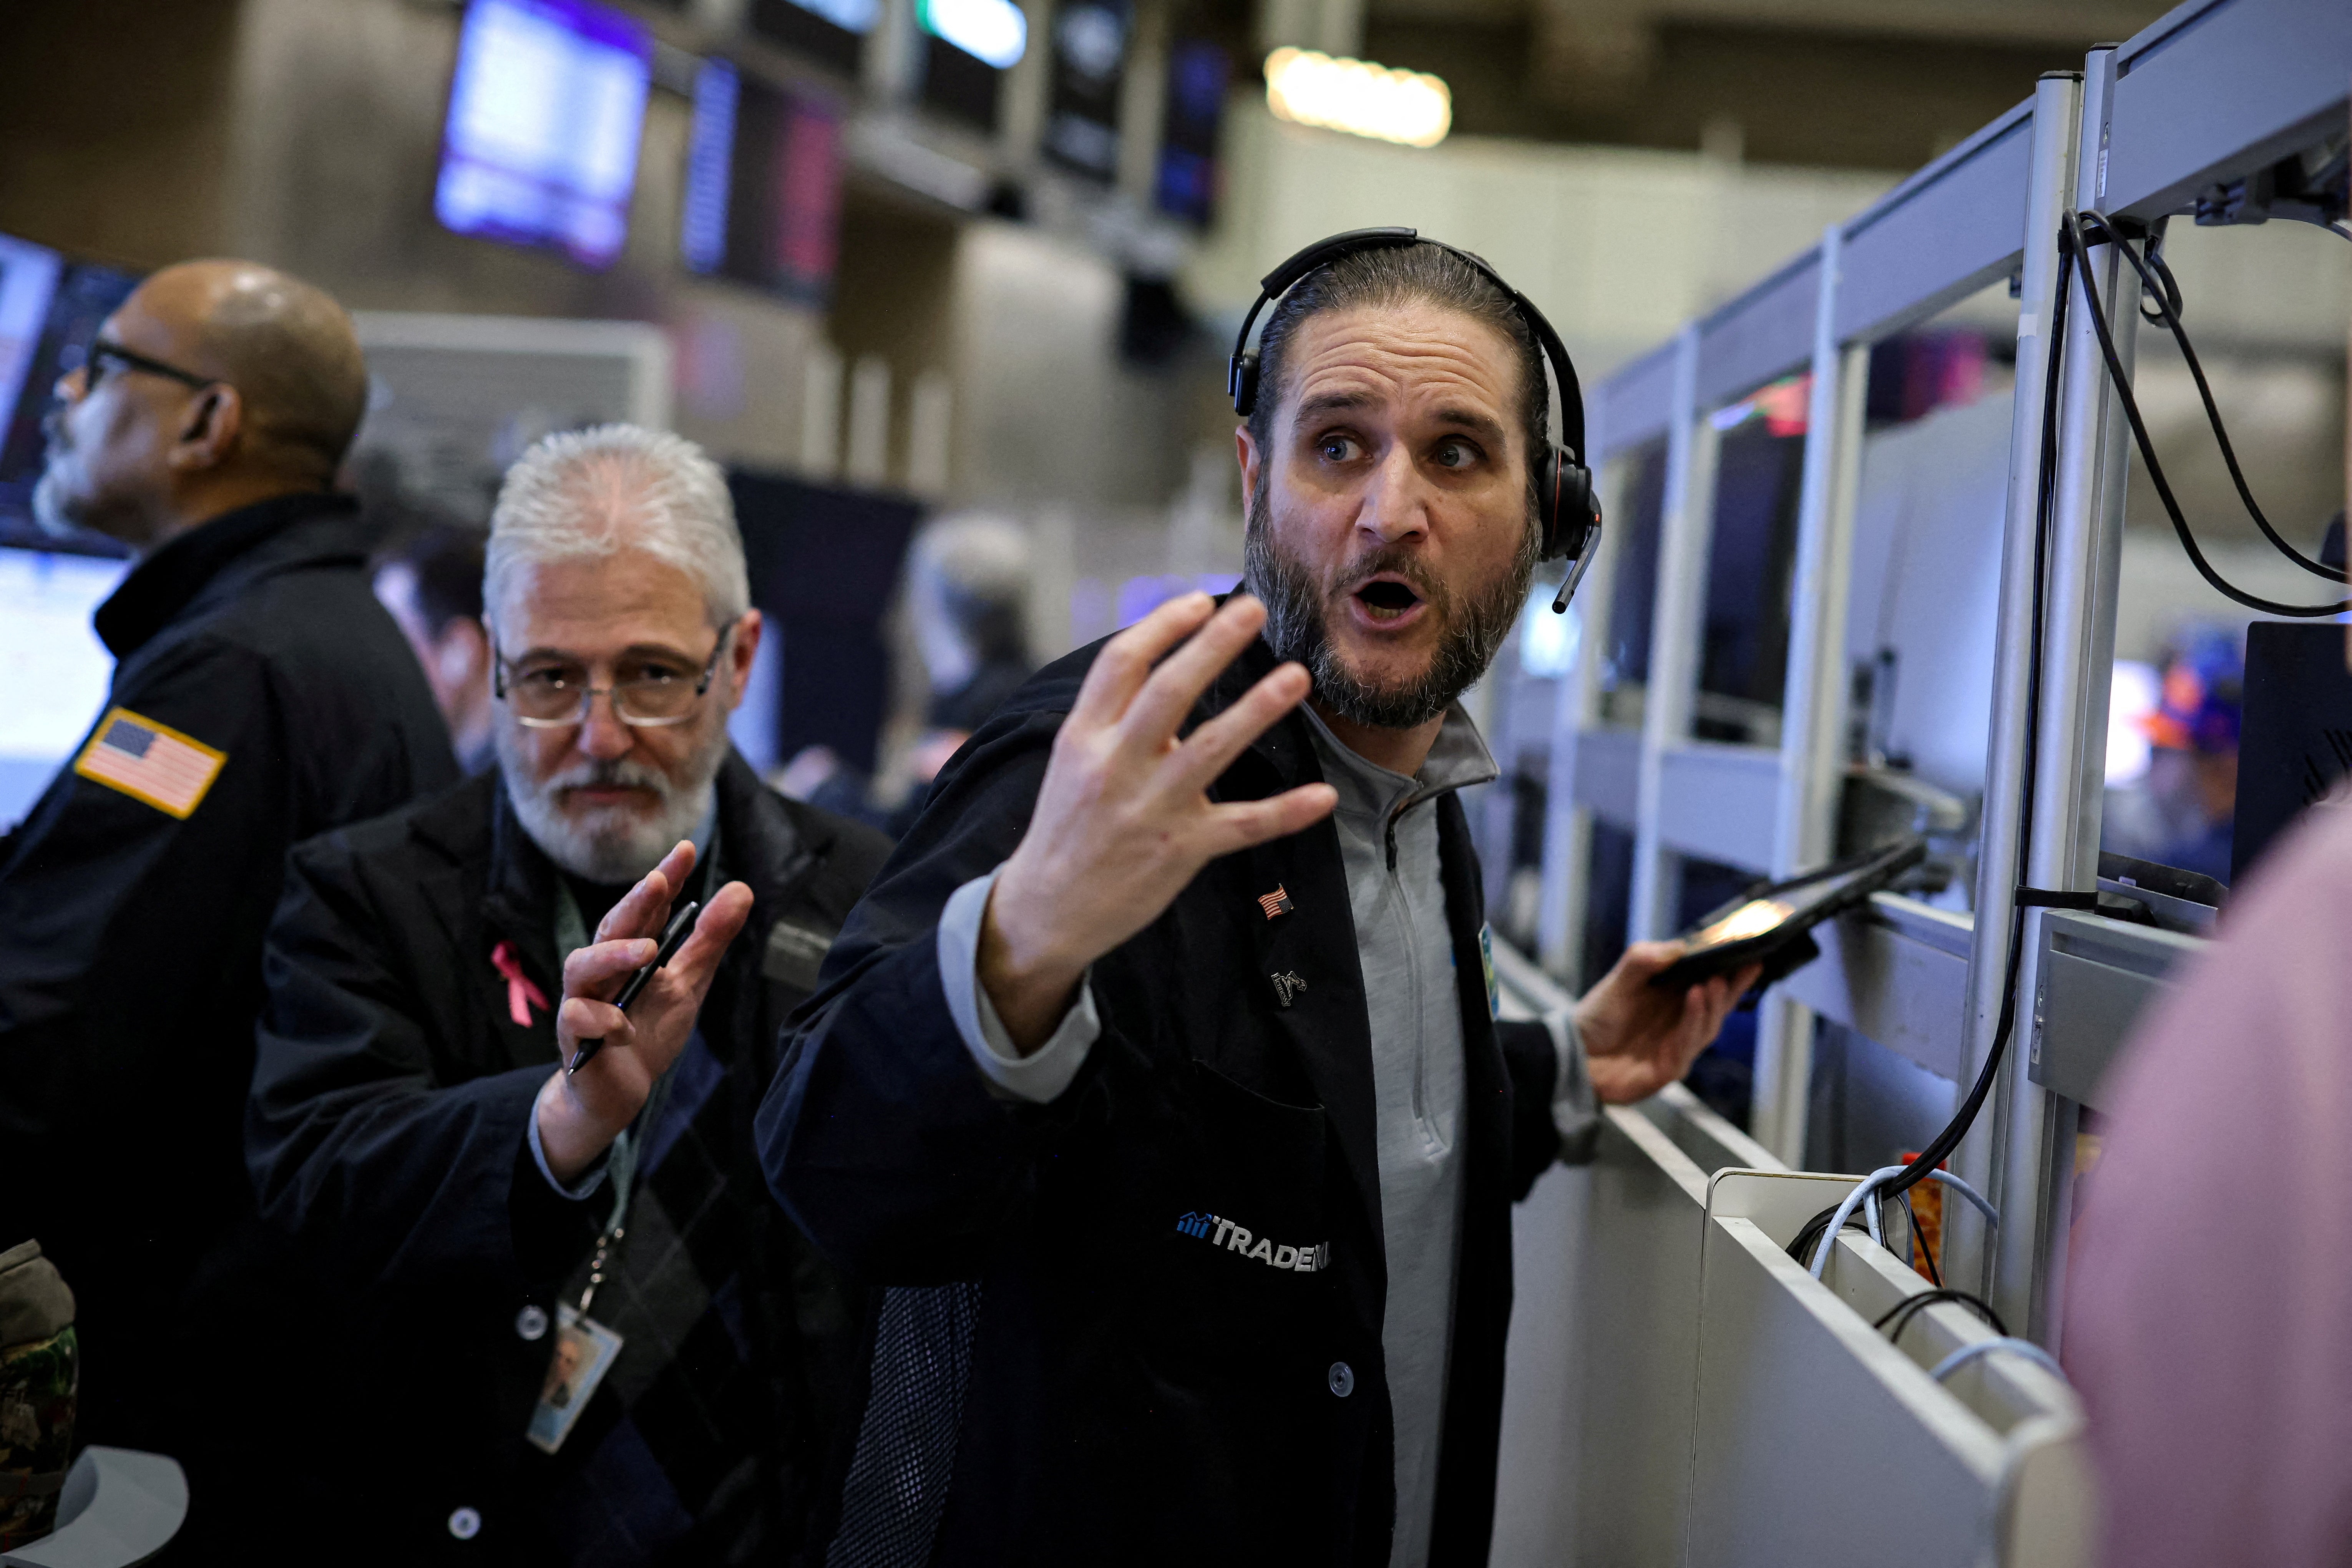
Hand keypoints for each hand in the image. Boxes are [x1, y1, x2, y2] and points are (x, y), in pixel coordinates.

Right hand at [534, 840, 754, 1183]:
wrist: (620, 1091)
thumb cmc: (648, 1029)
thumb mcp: (688, 982)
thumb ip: (710, 939)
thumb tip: (741, 888)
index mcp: (631, 949)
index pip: (647, 907)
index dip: (665, 877)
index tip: (687, 848)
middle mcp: (602, 967)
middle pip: (612, 926)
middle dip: (635, 901)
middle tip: (659, 880)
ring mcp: (583, 999)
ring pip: (582, 965)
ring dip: (614, 954)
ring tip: (648, 951)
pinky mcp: (572, 1035)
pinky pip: (577, 1019)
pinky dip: (603, 1020)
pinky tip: (625, 1027)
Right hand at [980, 593, 1336, 1050]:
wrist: (1047, 907)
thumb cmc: (1068, 823)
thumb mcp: (1072, 758)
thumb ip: (1112, 713)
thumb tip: (1161, 656)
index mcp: (1083, 737)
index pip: (1120, 664)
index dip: (1162, 626)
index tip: (1200, 601)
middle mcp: (1115, 766)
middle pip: (1168, 691)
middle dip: (1214, 645)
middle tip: (1255, 609)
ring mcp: (1151, 809)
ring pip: (1211, 749)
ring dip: (1257, 709)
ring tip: (1296, 676)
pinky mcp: (1182, 850)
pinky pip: (1243, 825)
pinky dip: (1286, 812)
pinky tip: (1323, 796)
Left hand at [1572, 943, 1761, 1105]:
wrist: (1575, 1054)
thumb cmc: (1600, 1018)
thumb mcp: (1620, 981)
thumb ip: (1643, 960)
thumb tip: (1678, 947)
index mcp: (1676, 1000)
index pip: (1713, 985)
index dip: (1734, 973)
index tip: (1753, 955)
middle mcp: (1683, 1023)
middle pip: (1717, 1006)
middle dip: (1732, 987)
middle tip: (1741, 966)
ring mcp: (1677, 1047)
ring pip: (1706, 1026)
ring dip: (1711, 1003)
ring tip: (1713, 981)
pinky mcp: (1667, 1068)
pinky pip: (1686, 1047)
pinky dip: (1692, 1023)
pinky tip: (1694, 1001)